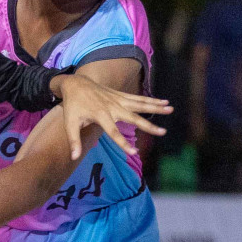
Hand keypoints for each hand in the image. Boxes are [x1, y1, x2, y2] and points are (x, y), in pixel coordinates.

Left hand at [53, 74, 169, 160]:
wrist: (75, 84)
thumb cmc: (72, 106)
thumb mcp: (69, 123)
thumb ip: (73, 141)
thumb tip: (73, 158)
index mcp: (101, 115)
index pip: (113, 132)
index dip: (123, 143)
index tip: (134, 153)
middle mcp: (113, 106)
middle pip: (133, 118)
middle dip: (149, 126)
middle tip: (163, 132)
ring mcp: (118, 99)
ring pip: (140, 104)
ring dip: (156, 107)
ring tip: (171, 109)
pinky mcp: (121, 95)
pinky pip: (138, 98)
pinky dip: (151, 99)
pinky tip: (164, 102)